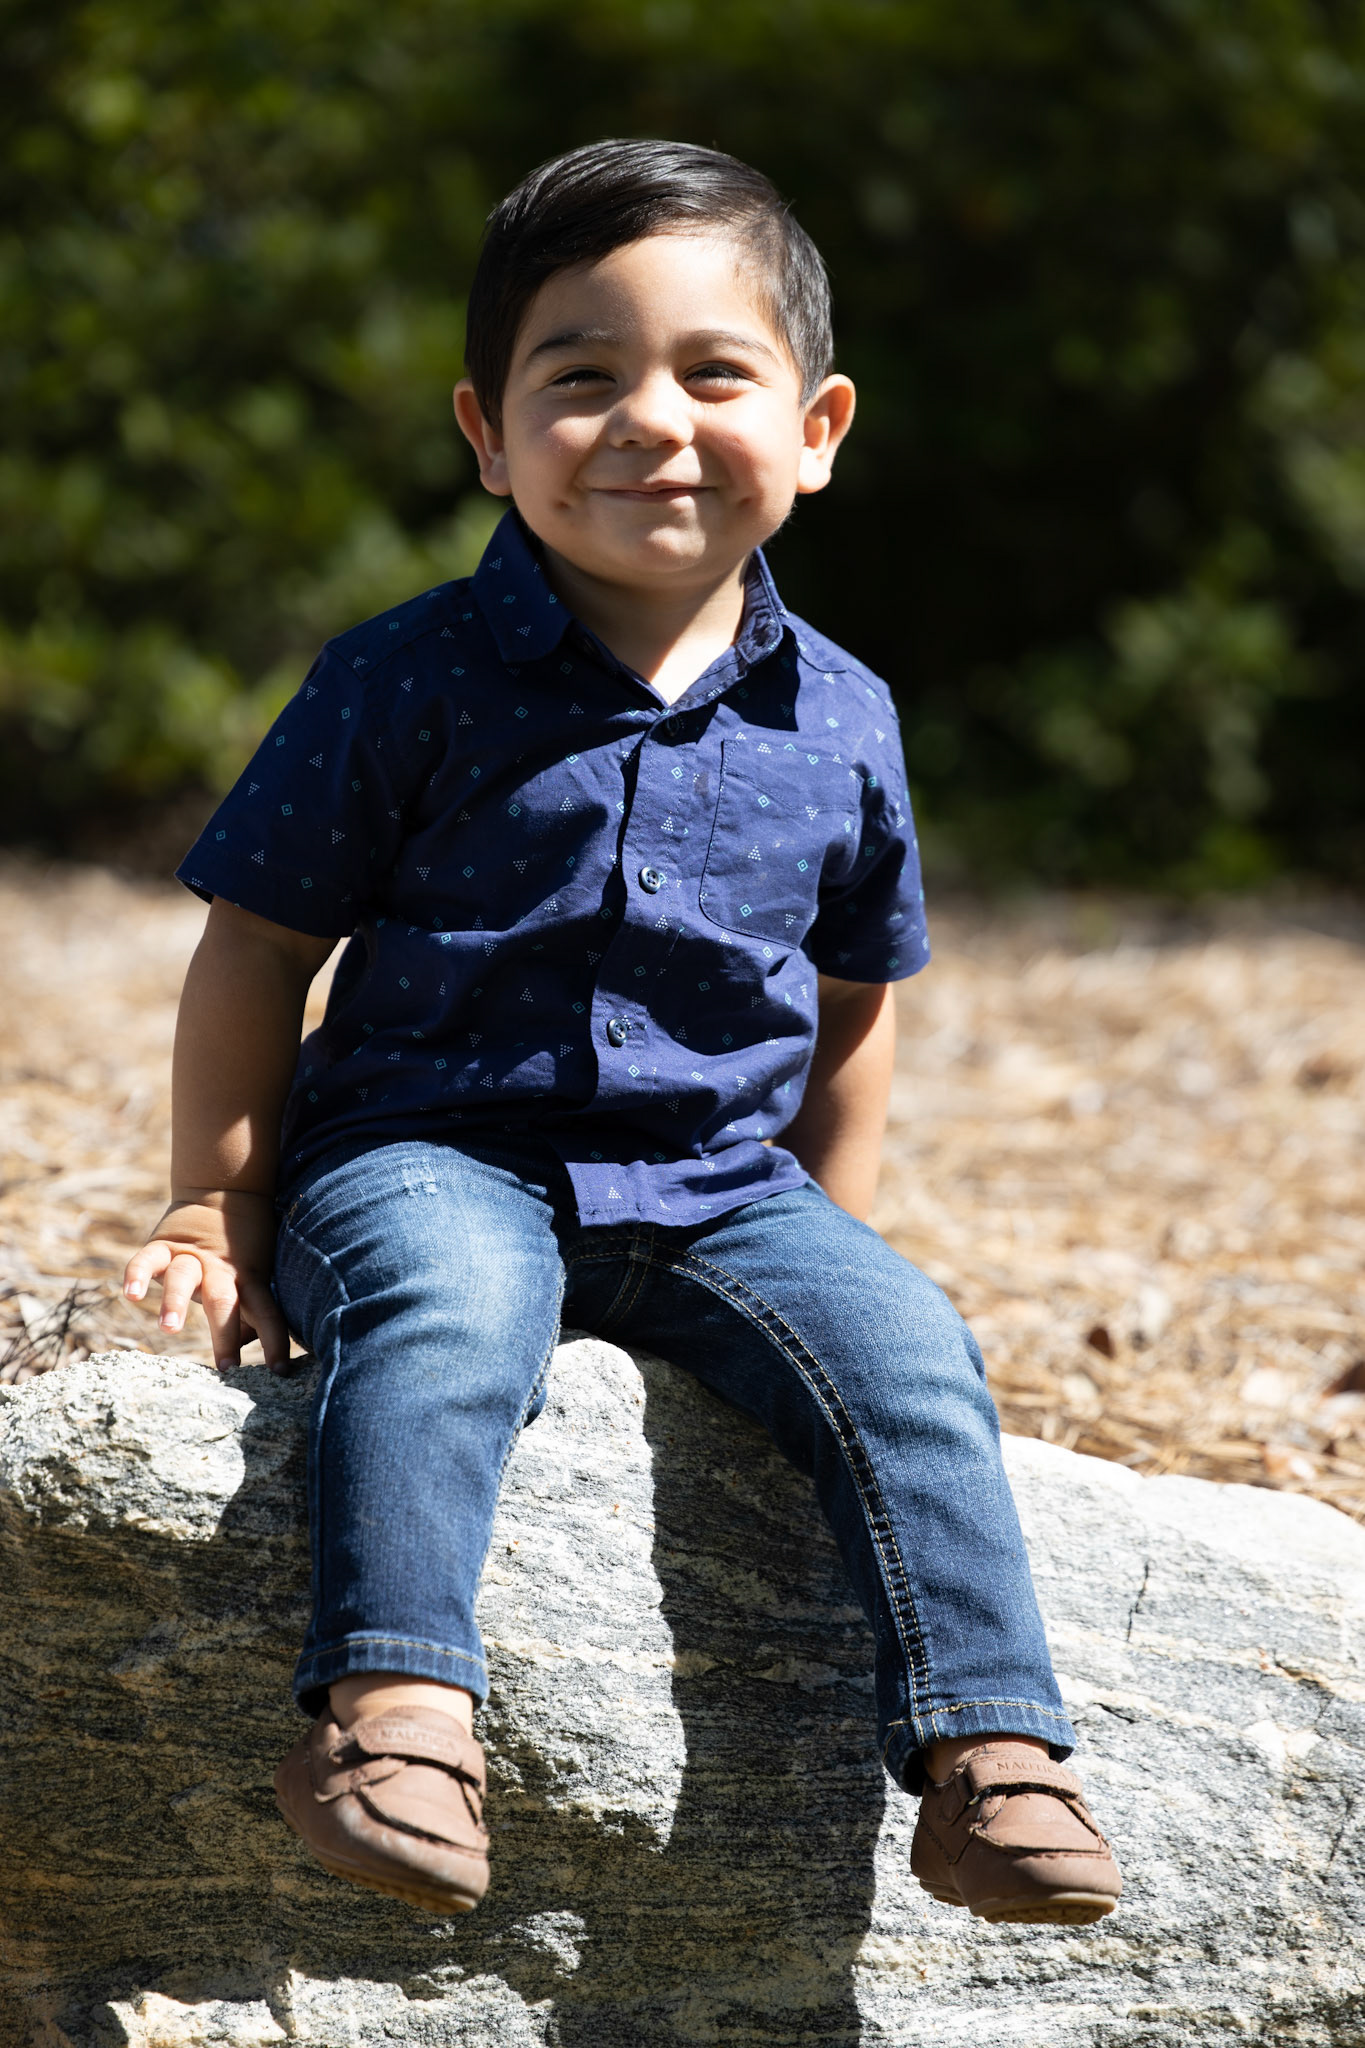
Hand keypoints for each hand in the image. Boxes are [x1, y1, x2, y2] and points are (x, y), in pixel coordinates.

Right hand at [122, 1189, 291, 1373]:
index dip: (275, 1341)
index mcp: (249, 1277)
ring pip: (183, 1278)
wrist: (225, 1187)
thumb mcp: (256, 1274)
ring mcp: (190, 1256)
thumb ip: (252, 1313)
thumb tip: (249, 1343)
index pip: (267, 1312)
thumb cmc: (245, 1244)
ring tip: (170, 1329)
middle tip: (227, 1366)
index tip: (281, 1373)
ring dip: (176, 1303)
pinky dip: (137, 1275)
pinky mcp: (162, 1245)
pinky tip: (130, 1294)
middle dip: (225, 1334)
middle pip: (225, 1300)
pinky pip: (146, 1259)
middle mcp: (220, 1269)